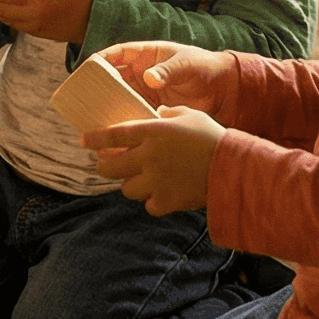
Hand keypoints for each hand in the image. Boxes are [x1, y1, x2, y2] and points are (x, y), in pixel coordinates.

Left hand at [86, 106, 224, 214]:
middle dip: (105, 166)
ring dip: (131, 183)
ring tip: (141, 179)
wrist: (235, 168)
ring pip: (127, 188)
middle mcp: (150, 157)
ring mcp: (157, 181)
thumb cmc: (214, 138)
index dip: (94, 139)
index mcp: (154, 132)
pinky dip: (152, 201)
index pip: (114, 135)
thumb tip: (159, 112)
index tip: (82, 141)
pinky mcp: (168, 201)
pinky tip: (160, 194)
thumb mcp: (192, 115)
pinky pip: (148, 205)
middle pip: (110, 167)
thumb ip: (171, 113)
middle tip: (108, 164)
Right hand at [91, 41, 236, 114]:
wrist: (225, 90)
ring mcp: (146, 91)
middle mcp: (142, 72)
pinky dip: (124, 119)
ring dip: (109, 105)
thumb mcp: (188, 65)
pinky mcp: (152, 108)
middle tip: (84, 97)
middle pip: (113, 77)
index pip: (118, 53)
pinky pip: (133, 112)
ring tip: (94, 115)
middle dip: (99, 86)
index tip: (88, 67)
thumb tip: (149, 78)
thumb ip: (168, 70)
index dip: (102, 58)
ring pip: (120, 96)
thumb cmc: (205, 68)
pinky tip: (115, 129)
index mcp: (147, 55)